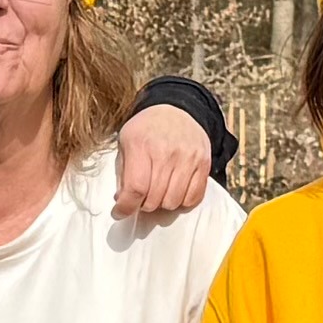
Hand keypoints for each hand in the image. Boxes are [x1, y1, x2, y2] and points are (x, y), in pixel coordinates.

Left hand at [114, 99, 222, 219]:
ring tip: (158, 192)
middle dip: (143, 205)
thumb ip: (123, 172)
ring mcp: (188, 158)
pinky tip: (174, 191)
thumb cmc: (146, 129)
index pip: (135, 188)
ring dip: (162, 204)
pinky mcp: (203, 163)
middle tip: (141, 197)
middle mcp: (166, 152)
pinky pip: (193, 197)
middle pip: (154, 199)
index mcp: (141, 145)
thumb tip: (123, 201)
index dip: (125, 207)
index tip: (119, 212)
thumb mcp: (126, 142)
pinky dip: (182, 201)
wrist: (176, 109)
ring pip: (173, 202)